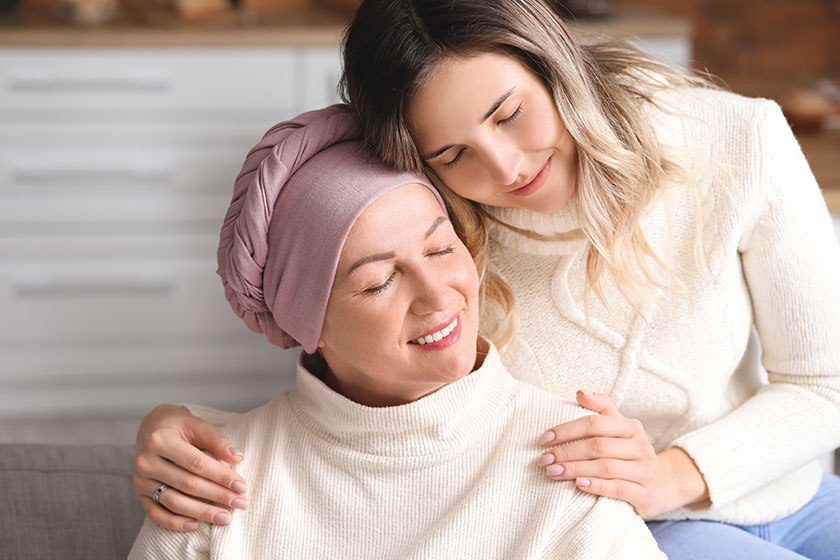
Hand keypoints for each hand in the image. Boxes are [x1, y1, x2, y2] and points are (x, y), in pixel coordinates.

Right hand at [134, 404, 248, 530]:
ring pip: (174, 502)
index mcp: (161, 440)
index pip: (197, 463)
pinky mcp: (139, 494)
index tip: (242, 486)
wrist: (151, 428)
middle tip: (240, 503)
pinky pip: (156, 514)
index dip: (221, 476)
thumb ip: (217, 441)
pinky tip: (195, 525)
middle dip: (217, 496)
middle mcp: (147, 461)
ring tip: (225, 518)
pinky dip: (175, 523)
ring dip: (201, 512)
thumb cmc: (179, 426)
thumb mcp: (198, 425)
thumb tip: (237, 457)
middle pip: (188, 484)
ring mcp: (141, 480)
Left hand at [537, 391, 707, 517]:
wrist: (660, 485)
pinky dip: (596, 486)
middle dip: (566, 452)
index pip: (595, 423)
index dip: (567, 430)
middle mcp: (640, 447)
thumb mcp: (618, 427)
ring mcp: (644, 471)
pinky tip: (578, 484)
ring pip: (605, 467)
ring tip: (553, 472)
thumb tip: (580, 392)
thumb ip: (601, 407)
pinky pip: (617, 489)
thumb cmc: (628, 452)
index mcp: (631, 427)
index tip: (544, 438)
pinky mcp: (644, 494)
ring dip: (575, 469)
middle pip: (598, 446)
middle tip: (544, 459)